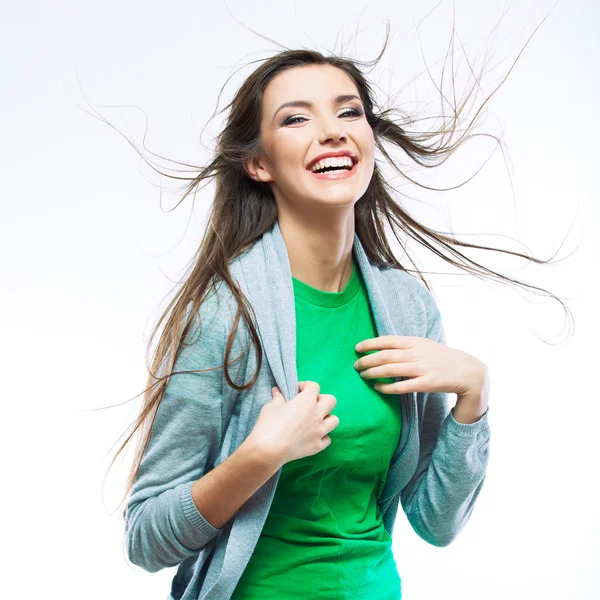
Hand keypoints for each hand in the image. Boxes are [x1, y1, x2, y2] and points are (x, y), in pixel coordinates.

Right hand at [247, 381, 339, 466]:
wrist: (268, 450)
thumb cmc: (269, 425)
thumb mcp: (271, 407)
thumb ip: (278, 397)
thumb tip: (277, 391)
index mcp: (307, 401)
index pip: (314, 386)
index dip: (305, 386)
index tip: (296, 391)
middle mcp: (317, 415)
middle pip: (331, 400)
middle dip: (321, 399)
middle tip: (309, 403)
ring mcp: (319, 431)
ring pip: (334, 420)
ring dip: (326, 417)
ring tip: (314, 420)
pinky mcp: (317, 446)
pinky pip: (327, 439)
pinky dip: (322, 436)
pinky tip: (312, 436)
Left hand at [354, 335, 487, 397]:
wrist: (468, 372)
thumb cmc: (442, 358)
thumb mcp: (425, 345)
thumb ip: (406, 345)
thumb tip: (383, 346)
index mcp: (416, 341)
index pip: (387, 340)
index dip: (370, 344)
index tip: (357, 348)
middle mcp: (417, 353)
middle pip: (385, 356)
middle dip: (367, 360)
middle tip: (356, 366)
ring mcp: (422, 368)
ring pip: (390, 370)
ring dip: (373, 373)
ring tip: (363, 376)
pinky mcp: (426, 384)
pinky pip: (401, 387)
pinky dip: (386, 387)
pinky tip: (378, 388)